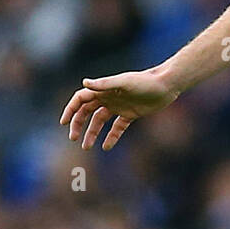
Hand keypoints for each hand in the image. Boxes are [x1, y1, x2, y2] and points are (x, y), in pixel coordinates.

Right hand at [59, 67, 179, 149]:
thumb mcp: (124, 82)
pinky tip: (106, 147)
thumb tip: (84, 83)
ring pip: (100, 121)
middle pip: (87, 112)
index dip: (70, 110)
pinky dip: (111, 137)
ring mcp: (119, 106)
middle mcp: (108, 97)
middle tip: (73, 138)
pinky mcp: (130, 114)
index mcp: (104, 89)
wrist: (166, 85)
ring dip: (92, 133)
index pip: (80, 99)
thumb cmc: (145, 82)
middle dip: (78, 124)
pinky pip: (117, 127)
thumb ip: (104, 84)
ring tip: (87, 147)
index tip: (63, 123)